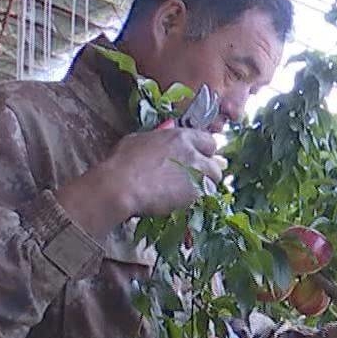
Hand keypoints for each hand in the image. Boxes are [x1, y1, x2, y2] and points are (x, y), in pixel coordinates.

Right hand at [59, 121, 226, 233]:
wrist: (121, 186)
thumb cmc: (122, 162)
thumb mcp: (139, 140)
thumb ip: (158, 138)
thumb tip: (163, 136)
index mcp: (180, 137)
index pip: (208, 141)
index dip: (204, 151)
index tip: (197, 159)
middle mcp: (193, 153)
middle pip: (215, 163)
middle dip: (207, 171)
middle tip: (194, 178)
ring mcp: (197, 173)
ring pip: (214, 180)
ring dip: (205, 186)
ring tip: (189, 192)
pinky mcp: (196, 193)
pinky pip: (206, 197)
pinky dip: (199, 200)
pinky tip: (184, 201)